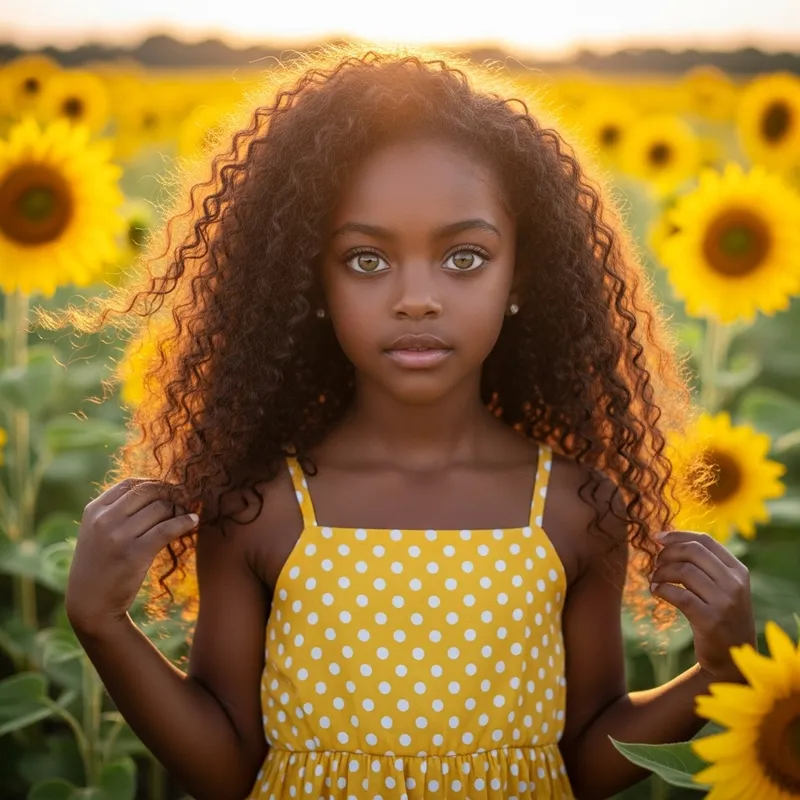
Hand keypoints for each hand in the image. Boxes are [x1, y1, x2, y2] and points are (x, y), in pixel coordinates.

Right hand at [66, 478, 198, 634]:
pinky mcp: (135, 553)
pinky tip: (194, 521)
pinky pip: (167, 529)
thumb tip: (155, 489)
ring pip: (161, 508)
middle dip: (171, 494)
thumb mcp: (96, 532)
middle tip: (185, 500)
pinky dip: (185, 522)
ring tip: (187, 514)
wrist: (90, 604)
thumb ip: (117, 511)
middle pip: (149, 492)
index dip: (155, 484)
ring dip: (179, 509)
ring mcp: (119, 536)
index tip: (169, 491)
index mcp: (94, 510)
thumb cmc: (99, 566)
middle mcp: (104, 520)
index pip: (131, 484)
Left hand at [650, 530, 755, 683]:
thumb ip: (702, 565)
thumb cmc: (719, 617)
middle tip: (654, 564)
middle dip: (666, 553)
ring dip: (661, 572)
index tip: (656, 538)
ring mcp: (725, 602)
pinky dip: (661, 589)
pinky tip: (655, 592)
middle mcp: (735, 584)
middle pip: (692, 552)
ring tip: (654, 580)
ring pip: (683, 571)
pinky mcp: (711, 620)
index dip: (677, 535)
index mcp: (738, 571)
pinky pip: (679, 594)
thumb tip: (664, 537)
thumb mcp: (722, 588)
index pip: (705, 541)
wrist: (732, 660)